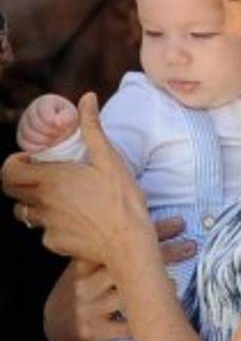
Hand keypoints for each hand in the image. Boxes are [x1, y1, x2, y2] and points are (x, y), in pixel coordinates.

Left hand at [3, 92, 153, 268]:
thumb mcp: (109, 158)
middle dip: (22, 182)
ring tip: (61, 199)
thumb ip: (93, 127)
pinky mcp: (55, 243)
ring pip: (26, 213)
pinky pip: (45, 232)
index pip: (8, 171)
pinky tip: (77, 221)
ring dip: (36, 204)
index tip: (32, 160)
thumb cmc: (122, 199)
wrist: (129, 243)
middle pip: (12, 192)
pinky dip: (54, 225)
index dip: (14, 164)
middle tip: (45, 177)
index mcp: (51, 179)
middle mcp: (43, 203)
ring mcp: (47, 225)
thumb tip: (88, 97)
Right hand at [17, 93, 78, 152]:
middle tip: (58, 134)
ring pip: (27, 133)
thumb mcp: (71, 116)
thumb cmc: (67, 120)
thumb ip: (66, 117)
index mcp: (45, 101)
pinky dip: (35, 147)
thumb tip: (56, 122)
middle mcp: (32, 110)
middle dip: (49, 132)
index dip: (52, 121)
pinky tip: (45, 146)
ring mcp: (24, 122)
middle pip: (34, 123)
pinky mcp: (21, 134)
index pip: (43, 111)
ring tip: (53, 139)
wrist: (61, 130)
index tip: (61, 126)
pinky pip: (23, 142)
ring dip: (43, 140)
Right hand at [44, 217, 195, 340]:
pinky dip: (145, 318)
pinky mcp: (92, 332)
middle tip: (190, 245)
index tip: (179, 223)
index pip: (120, 241)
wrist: (56, 330)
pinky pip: (126, 326)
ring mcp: (88, 308)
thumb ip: (108, 248)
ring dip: (157, 287)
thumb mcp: (87, 267)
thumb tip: (147, 223)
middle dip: (163, 253)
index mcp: (84, 263)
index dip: (152, 231)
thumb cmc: (83, 291)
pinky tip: (163, 310)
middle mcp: (85, 284)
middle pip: (128, 264)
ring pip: (128, 295)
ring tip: (176, 281)